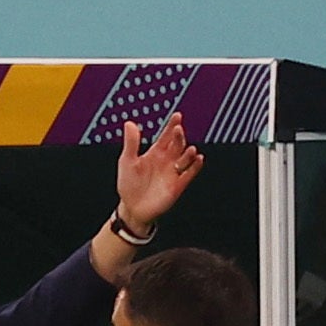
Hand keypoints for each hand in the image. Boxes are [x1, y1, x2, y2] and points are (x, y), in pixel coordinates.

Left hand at [115, 113, 204, 231]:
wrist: (132, 209)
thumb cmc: (129, 184)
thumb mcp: (127, 161)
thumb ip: (131, 143)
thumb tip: (129, 123)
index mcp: (156, 152)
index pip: (167, 135)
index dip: (172, 125)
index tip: (177, 116)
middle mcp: (167, 160)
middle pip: (177, 144)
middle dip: (179, 137)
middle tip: (178, 130)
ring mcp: (173, 172)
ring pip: (185, 158)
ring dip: (188, 153)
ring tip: (190, 149)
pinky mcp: (177, 186)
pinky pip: (189, 174)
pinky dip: (195, 167)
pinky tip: (198, 159)